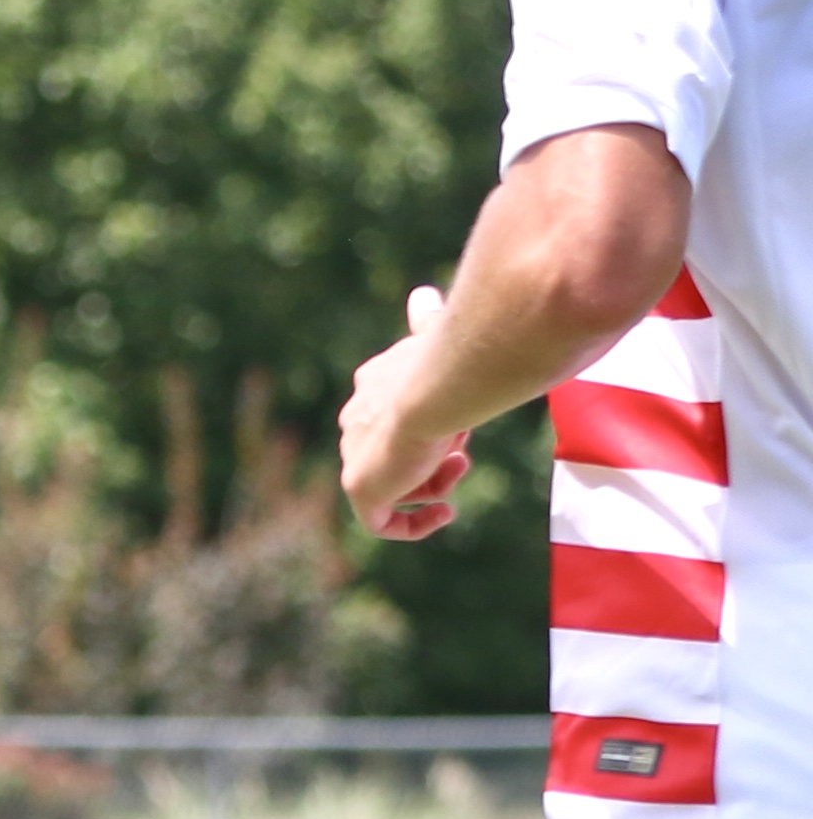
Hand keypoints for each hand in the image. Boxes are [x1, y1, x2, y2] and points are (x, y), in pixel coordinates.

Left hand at [340, 286, 477, 540]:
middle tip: (462, 448)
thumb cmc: (449, 358)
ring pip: (398, 484)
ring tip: (457, 463)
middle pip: (398, 452)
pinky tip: (444, 513)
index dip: (438, 424)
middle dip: (436, 454)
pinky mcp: (360, 489)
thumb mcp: (437, 335)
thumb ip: (427, 321)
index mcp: (371, 387)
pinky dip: (414, 524)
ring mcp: (355, 457)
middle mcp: (355, 421)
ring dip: (436, 481)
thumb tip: (424, 295)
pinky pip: (381, 522)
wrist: (438, 384)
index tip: (462, 424)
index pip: (397, 416)